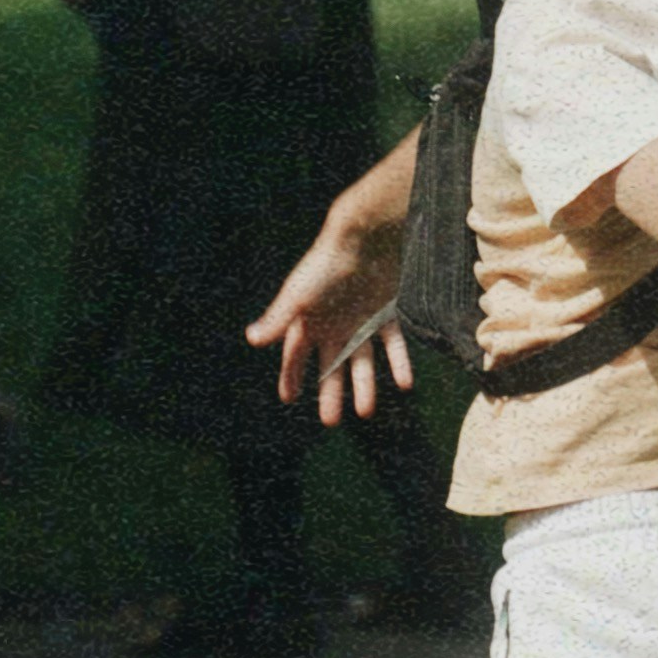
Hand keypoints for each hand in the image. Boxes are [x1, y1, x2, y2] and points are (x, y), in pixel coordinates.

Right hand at [250, 187, 414, 417]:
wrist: (368, 236)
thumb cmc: (327, 264)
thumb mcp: (299, 294)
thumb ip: (278, 318)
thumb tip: (251, 339)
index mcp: (309, 319)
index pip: (295, 354)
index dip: (291, 375)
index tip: (288, 397)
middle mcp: (334, 323)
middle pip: (330, 364)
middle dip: (329, 393)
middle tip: (331, 422)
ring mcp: (362, 319)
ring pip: (363, 360)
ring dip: (365, 385)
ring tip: (366, 411)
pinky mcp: (387, 312)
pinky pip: (393, 344)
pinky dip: (399, 363)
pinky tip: (406, 383)